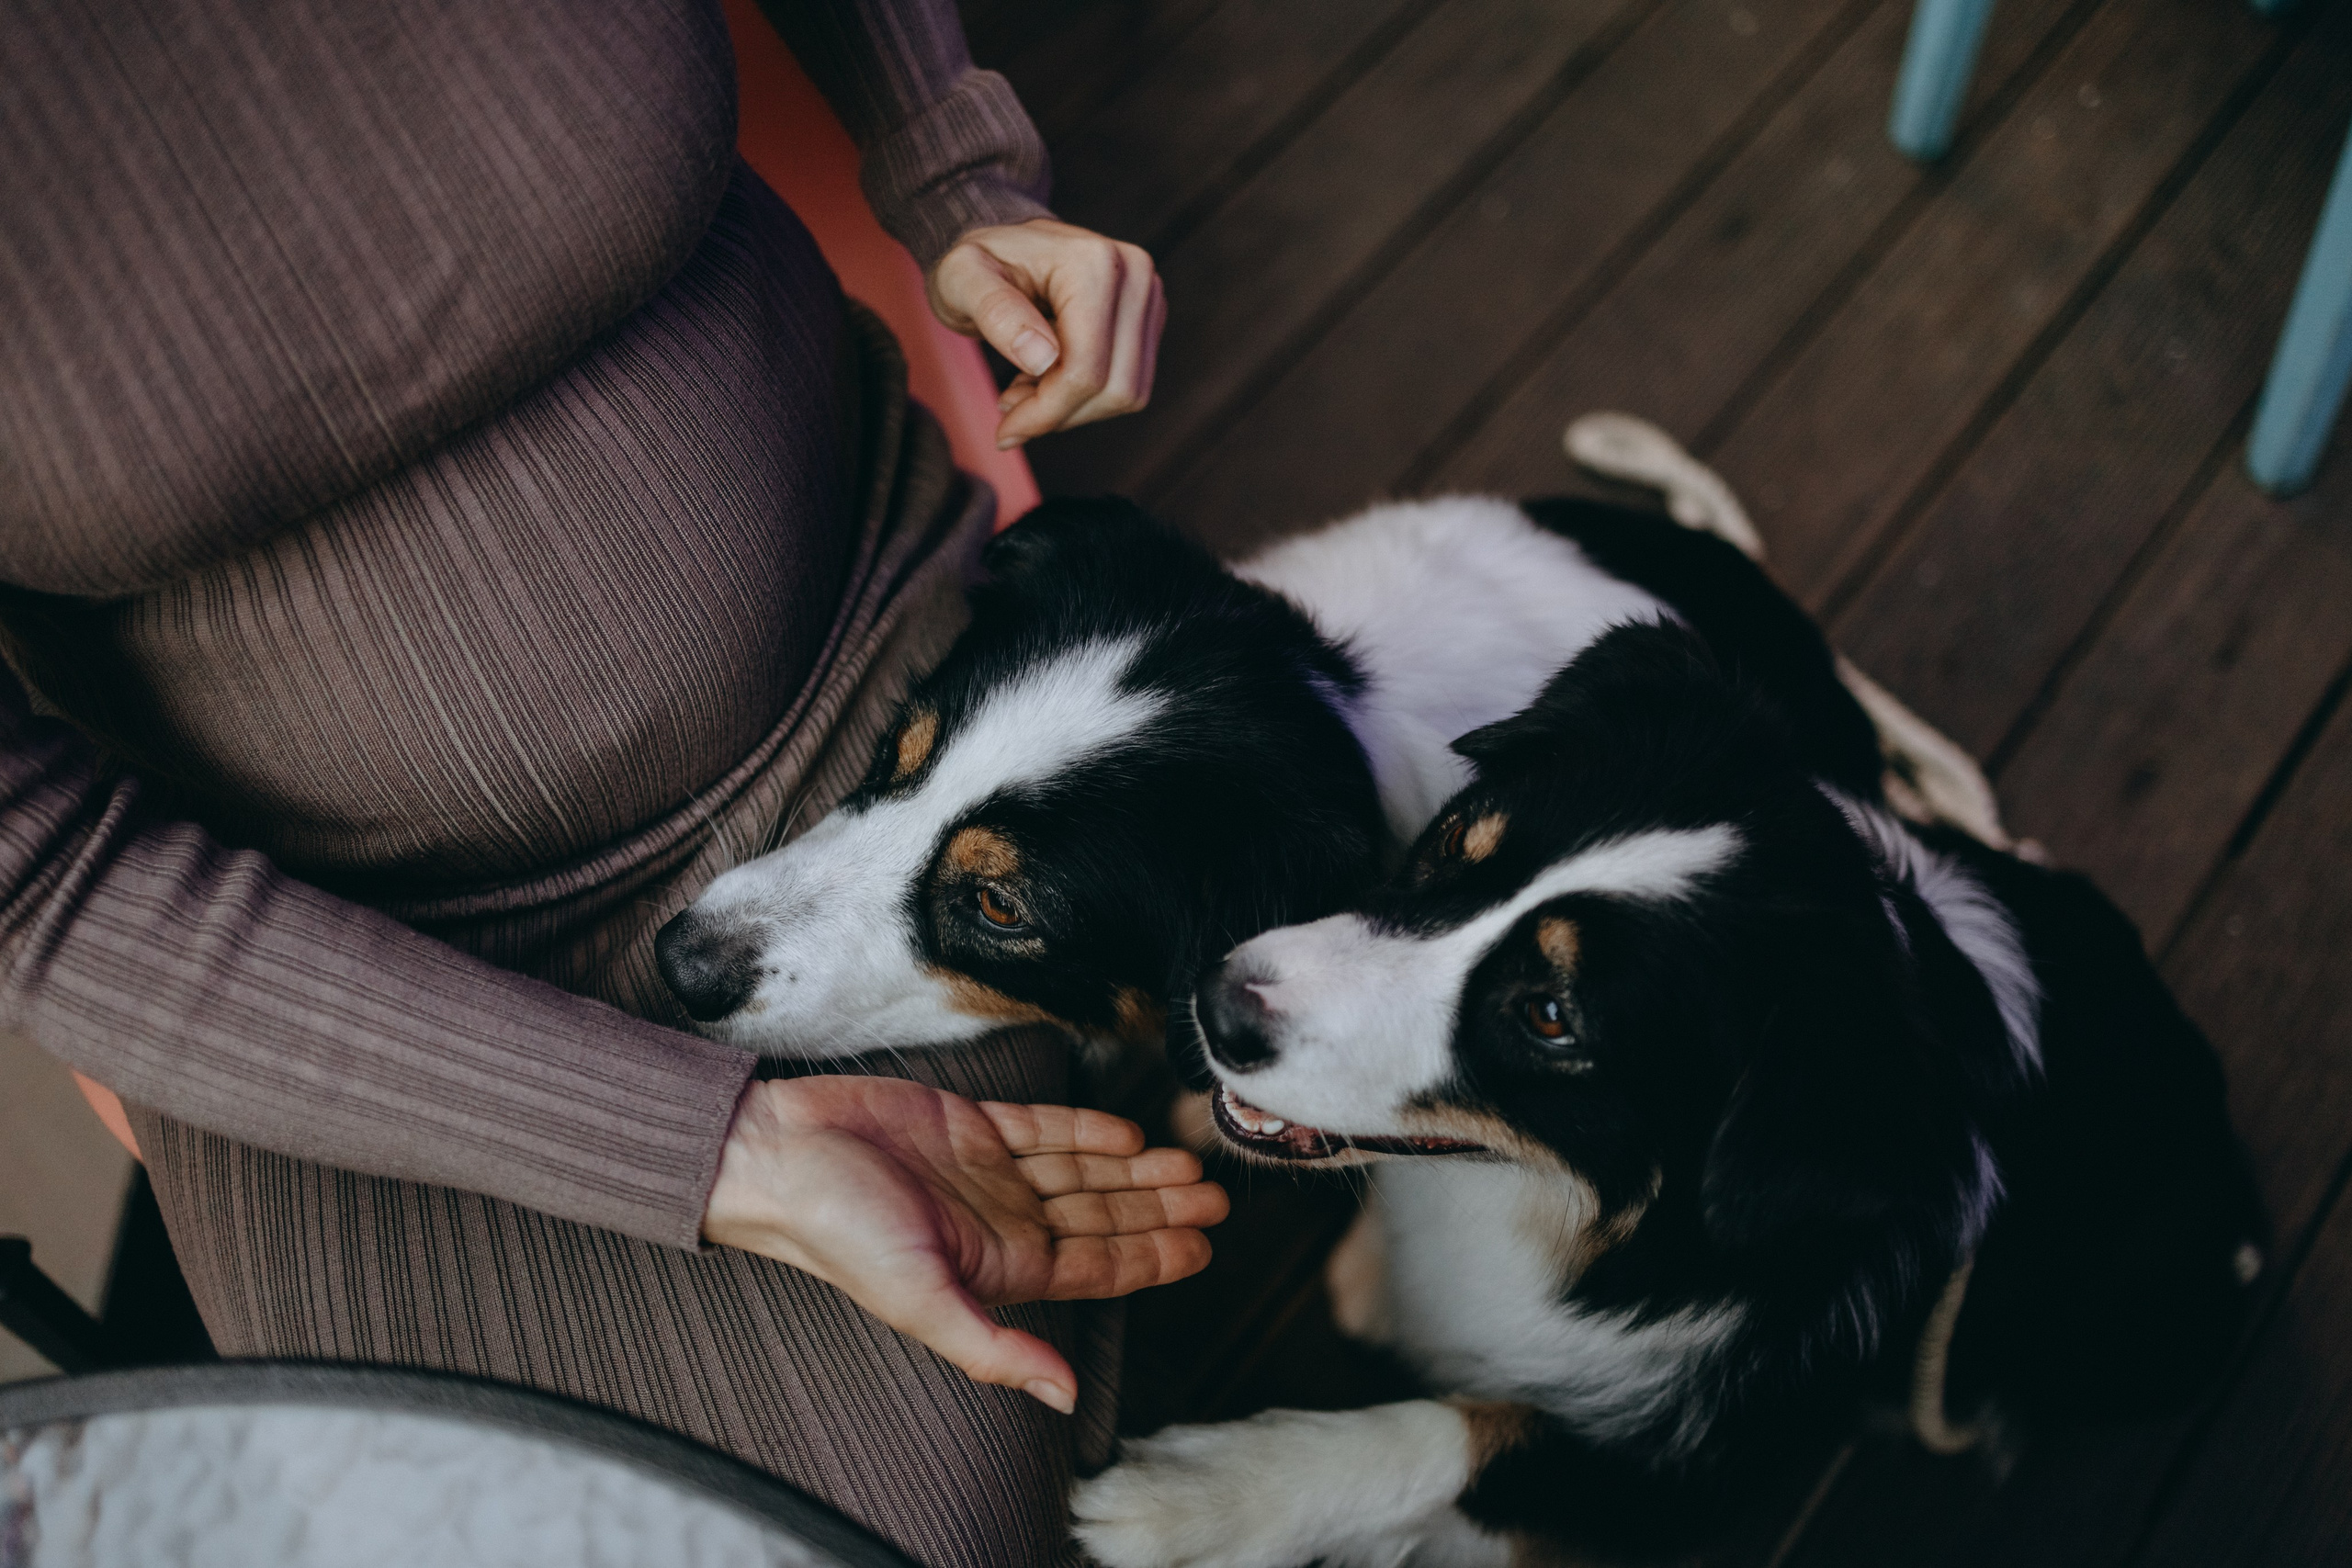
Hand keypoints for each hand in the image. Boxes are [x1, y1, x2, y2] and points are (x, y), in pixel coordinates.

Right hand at [703, 1075, 1225, 1412]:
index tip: (1204, 1246)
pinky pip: (1041, 1127)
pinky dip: (1085, 1129)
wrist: (778, 1155)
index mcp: (997, 1267)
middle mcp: (1000, 1221)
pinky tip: (1126, 1132)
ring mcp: (987, 1171)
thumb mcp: (921, 1301)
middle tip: (1220, 1196)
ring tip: (1190, 1161)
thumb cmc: (836, 1234)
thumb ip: (995, 1349)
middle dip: (1161, 1209)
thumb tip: (1064, 1398)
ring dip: (1137, 1169)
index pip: (1095, 1268)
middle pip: (1100, 1217)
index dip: (1151, 1258)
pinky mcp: (968, 1122)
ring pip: (1082, 1171)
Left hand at [927, 218, 1166, 448]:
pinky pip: (1129, 385)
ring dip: (1072, 409)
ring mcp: (1148, 298)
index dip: (1046, 411)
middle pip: (1115, 388)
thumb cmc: (977, 264)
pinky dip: (1086, 398)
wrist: (1002, 246)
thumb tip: (1043, 359)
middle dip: (1059, 413)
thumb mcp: (962, 279)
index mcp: (1095, 263)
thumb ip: (996, 312)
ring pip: (1127, 394)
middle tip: (1011, 407)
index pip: (1086, 368)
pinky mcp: (1148, 320)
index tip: (1005, 430)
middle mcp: (1135, 276)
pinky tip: (1048, 378)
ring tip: (1025, 389)